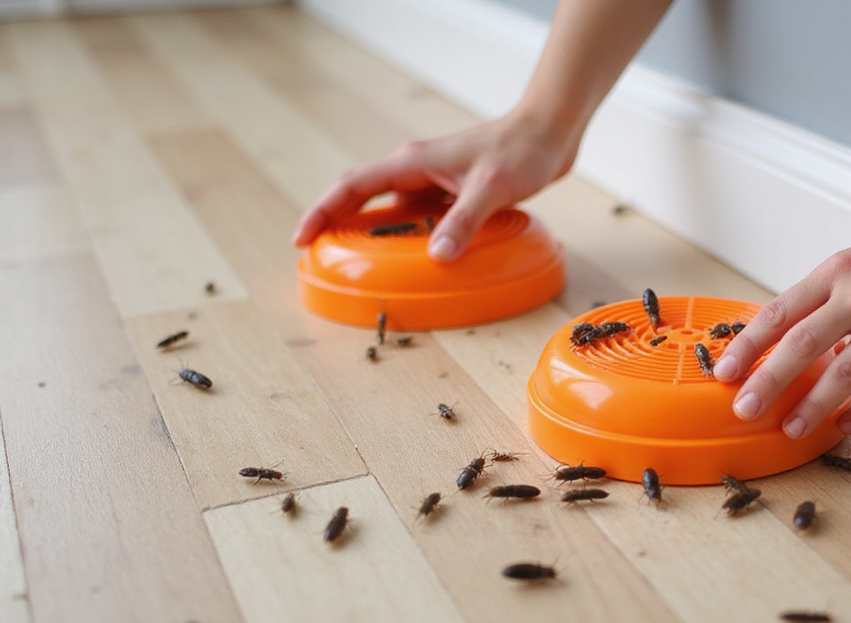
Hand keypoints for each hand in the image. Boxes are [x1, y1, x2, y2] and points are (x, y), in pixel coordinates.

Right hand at [291, 110, 578, 259]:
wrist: (549, 131)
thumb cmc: (520, 150)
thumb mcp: (491, 190)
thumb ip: (463, 222)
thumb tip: (437, 257)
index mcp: (413, 162)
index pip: (353, 186)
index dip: (323, 211)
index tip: (302, 237)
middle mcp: (417, 169)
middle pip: (363, 197)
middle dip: (337, 223)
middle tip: (319, 255)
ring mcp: (434, 180)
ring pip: (392, 209)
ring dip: (375, 233)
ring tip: (360, 262)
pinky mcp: (453, 190)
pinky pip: (420, 216)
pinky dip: (410, 236)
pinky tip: (415, 257)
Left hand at [713, 197, 850, 436]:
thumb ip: (832, 292)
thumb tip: (798, 332)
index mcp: (840, 271)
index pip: (780, 313)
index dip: (748, 345)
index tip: (724, 370)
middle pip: (800, 347)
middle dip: (766, 382)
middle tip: (743, 409)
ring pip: (843, 375)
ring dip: (811, 407)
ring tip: (789, 429)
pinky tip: (845, 426)